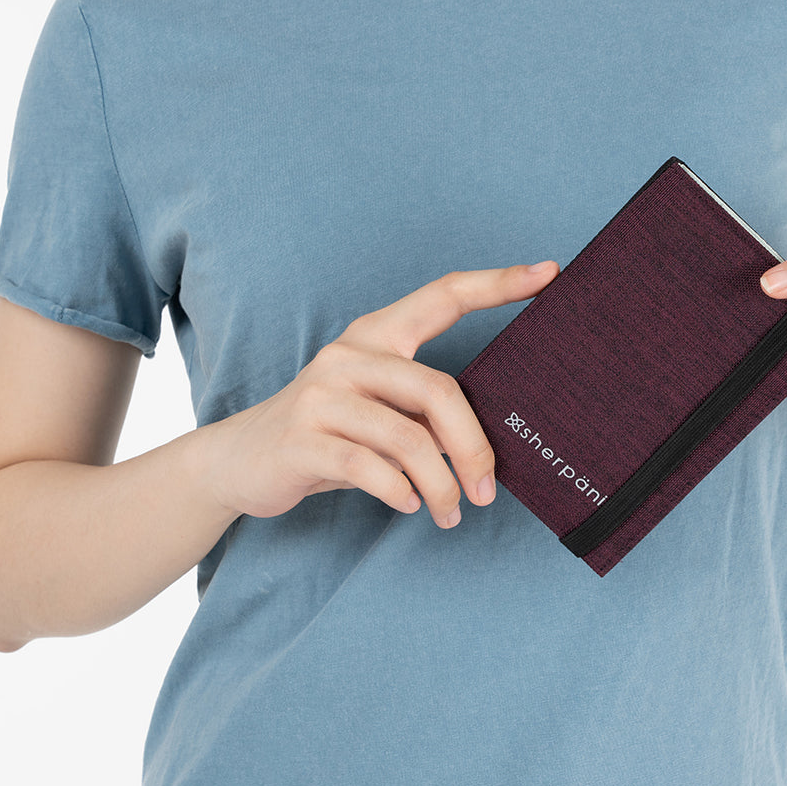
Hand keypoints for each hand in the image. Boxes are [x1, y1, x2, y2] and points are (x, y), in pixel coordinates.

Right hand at [205, 262, 559, 525]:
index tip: (549, 273)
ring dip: (441, 485)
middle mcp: (349, 355)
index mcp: (375, 336)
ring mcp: (321, 395)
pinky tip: (409, 505)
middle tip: (487, 490)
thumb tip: (488, 447)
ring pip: (408, 439)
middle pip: (438, 390)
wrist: (237, 461)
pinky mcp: (301, 439)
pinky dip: (400, 493)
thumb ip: (424, 414)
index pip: (443, 295)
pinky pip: (370, 468)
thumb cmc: (327, 436)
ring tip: (451, 512)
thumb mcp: (378, 414)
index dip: (497, 284)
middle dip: (474, 447)